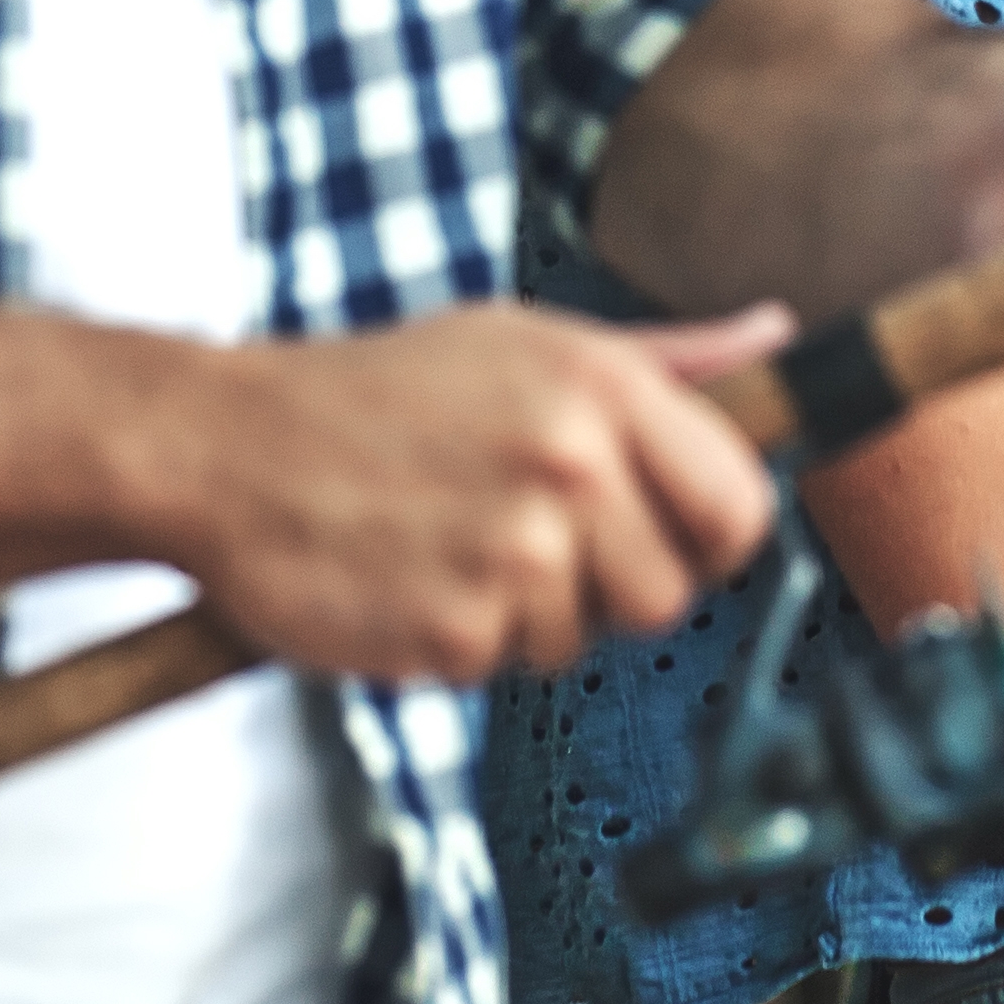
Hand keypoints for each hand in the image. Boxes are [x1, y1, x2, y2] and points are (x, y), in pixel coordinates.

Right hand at [144, 302, 790, 679]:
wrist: (227, 445)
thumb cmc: (384, 392)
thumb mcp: (525, 343)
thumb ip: (664, 359)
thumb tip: (776, 337)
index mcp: (602, 384)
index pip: (740, 504)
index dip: (713, 538)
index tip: (667, 538)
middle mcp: (571, 462)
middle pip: (672, 594)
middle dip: (614, 588)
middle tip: (530, 542)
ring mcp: (513, 548)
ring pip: (588, 639)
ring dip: (532, 618)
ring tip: (456, 547)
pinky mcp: (453, 628)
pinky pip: (505, 667)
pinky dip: (462, 643)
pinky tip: (410, 580)